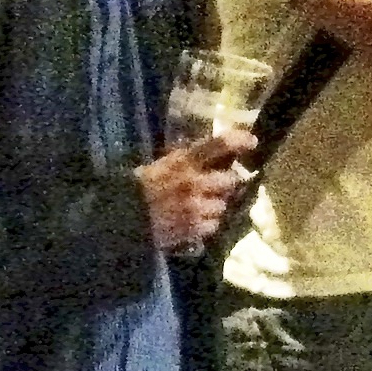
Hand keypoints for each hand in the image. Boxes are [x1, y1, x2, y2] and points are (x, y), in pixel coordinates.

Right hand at [133, 135, 243, 251]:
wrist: (120, 220)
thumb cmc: (136, 190)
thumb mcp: (158, 166)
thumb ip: (184, 161)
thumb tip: (210, 155)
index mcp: (184, 162)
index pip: (221, 144)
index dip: (240, 141)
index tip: (252, 142)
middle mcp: (195, 183)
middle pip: (231, 180)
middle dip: (228, 183)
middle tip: (220, 185)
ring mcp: (196, 208)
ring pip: (223, 205)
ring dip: (216, 206)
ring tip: (202, 208)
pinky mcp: (193, 229)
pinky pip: (213, 225)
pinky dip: (206, 225)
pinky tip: (193, 223)